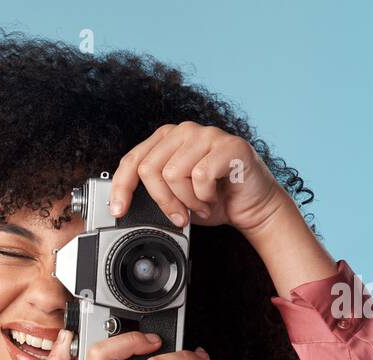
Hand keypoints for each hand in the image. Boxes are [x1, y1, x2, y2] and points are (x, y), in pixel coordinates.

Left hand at [105, 120, 292, 234]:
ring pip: (173, 174)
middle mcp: (184, 131)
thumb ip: (152, 191)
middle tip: (180, 216)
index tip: (118, 210)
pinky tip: (215, 198)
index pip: (132, 160)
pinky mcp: (229, 145)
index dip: (121, 187)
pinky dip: (205, 198)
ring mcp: (207, 134)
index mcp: (167, 139)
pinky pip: (200, 176)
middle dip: (162, 201)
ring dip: (187, 201)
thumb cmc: (215, 199)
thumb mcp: (175, 196)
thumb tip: (122, 205)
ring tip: (202, 204)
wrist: (253, 206)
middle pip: (149, 169)